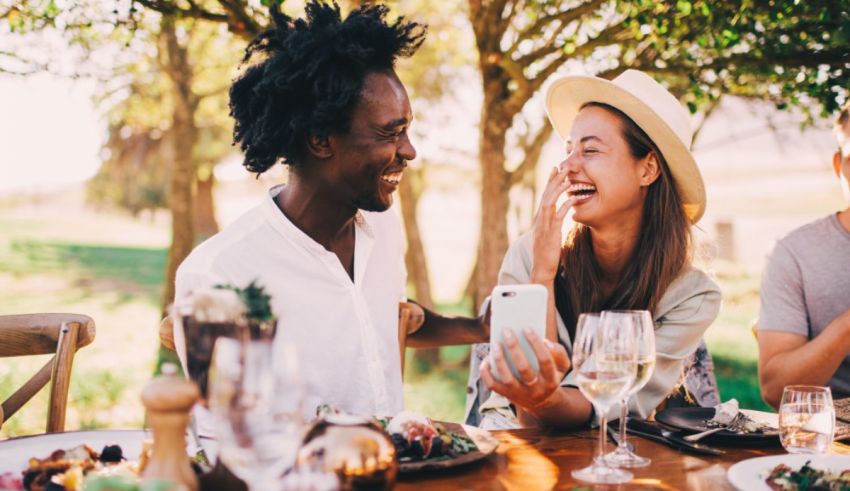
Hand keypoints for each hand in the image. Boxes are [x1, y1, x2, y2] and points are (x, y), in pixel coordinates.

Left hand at [480, 328, 570, 412]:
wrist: (541, 403)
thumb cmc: (549, 376)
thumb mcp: (561, 367)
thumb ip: (559, 352)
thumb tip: (545, 342)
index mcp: (551, 380)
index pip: (545, 360)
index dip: (536, 344)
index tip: (527, 328)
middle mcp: (536, 389)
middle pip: (524, 368)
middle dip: (514, 348)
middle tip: (506, 330)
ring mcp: (520, 394)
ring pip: (507, 378)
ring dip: (499, 360)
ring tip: (495, 343)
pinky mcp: (507, 395)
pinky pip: (493, 385)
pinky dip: (486, 373)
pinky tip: (486, 359)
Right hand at [531, 164, 574, 281]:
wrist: (541, 268)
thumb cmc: (546, 254)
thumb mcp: (548, 235)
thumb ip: (551, 224)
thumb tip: (557, 217)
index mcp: (540, 218)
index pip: (544, 195)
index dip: (549, 182)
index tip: (555, 169)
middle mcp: (540, 219)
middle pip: (546, 195)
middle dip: (554, 180)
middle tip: (561, 166)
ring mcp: (544, 225)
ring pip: (550, 202)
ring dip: (559, 189)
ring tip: (568, 178)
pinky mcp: (551, 233)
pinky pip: (559, 215)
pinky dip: (566, 205)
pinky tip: (573, 198)